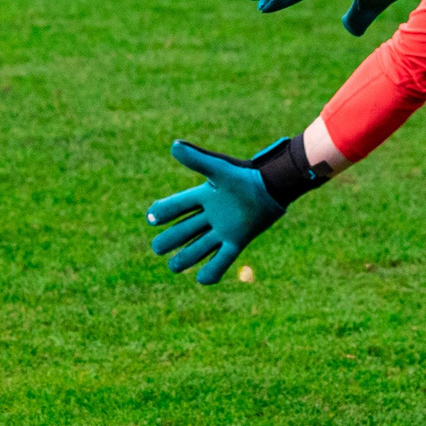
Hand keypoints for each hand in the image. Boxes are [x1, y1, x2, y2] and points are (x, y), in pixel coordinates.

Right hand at [145, 140, 287, 284]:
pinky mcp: (238, 240)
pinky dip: (213, 271)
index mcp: (204, 196)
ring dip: (186, 258)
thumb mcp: (218, 168)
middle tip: (157, 248)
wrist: (274, 185)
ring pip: (199, 247)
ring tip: (174, 267)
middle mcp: (211, 214)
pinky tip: (202, 280)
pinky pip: (222, 260)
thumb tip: (173, 146)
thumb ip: (196, 159)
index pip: (177, 206)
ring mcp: (224, 229)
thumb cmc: (245, 174)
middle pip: (185, 230)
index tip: (151, 217)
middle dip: (170, 240)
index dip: (164, 211)